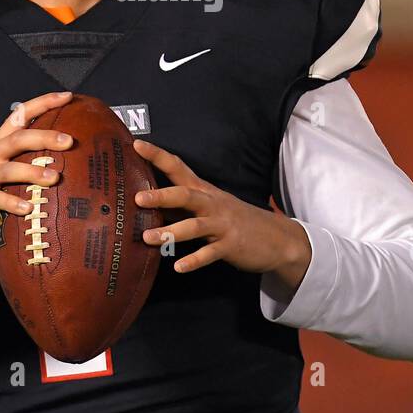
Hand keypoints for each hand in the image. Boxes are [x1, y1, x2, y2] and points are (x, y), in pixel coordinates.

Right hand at [0, 91, 74, 265]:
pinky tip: (29, 208)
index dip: (43, 103)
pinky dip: (13, 203)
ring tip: (54, 177)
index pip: (20, 115)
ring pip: (8, 169)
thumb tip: (63, 155)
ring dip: (32, 172)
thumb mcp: (0, 166)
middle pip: (18, 139)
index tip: (67, 96)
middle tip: (69, 140)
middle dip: (44, 137)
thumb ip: (23, 157)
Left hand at [132, 139, 311, 288]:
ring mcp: (222, 224)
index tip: (135, 144)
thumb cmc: (232, 219)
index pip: (177, 167)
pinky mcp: (231, 245)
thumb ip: (177, 205)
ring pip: (195, 225)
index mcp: (203, 190)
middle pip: (186, 195)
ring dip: (171, 231)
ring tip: (149, 238)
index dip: (157, 155)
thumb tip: (143, 203)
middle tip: (137, 198)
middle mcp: (212, 204)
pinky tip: (178, 267)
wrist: (276, 238)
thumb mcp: (207, 207)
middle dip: (162, 195)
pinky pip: (210, 253)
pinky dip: (194, 260)